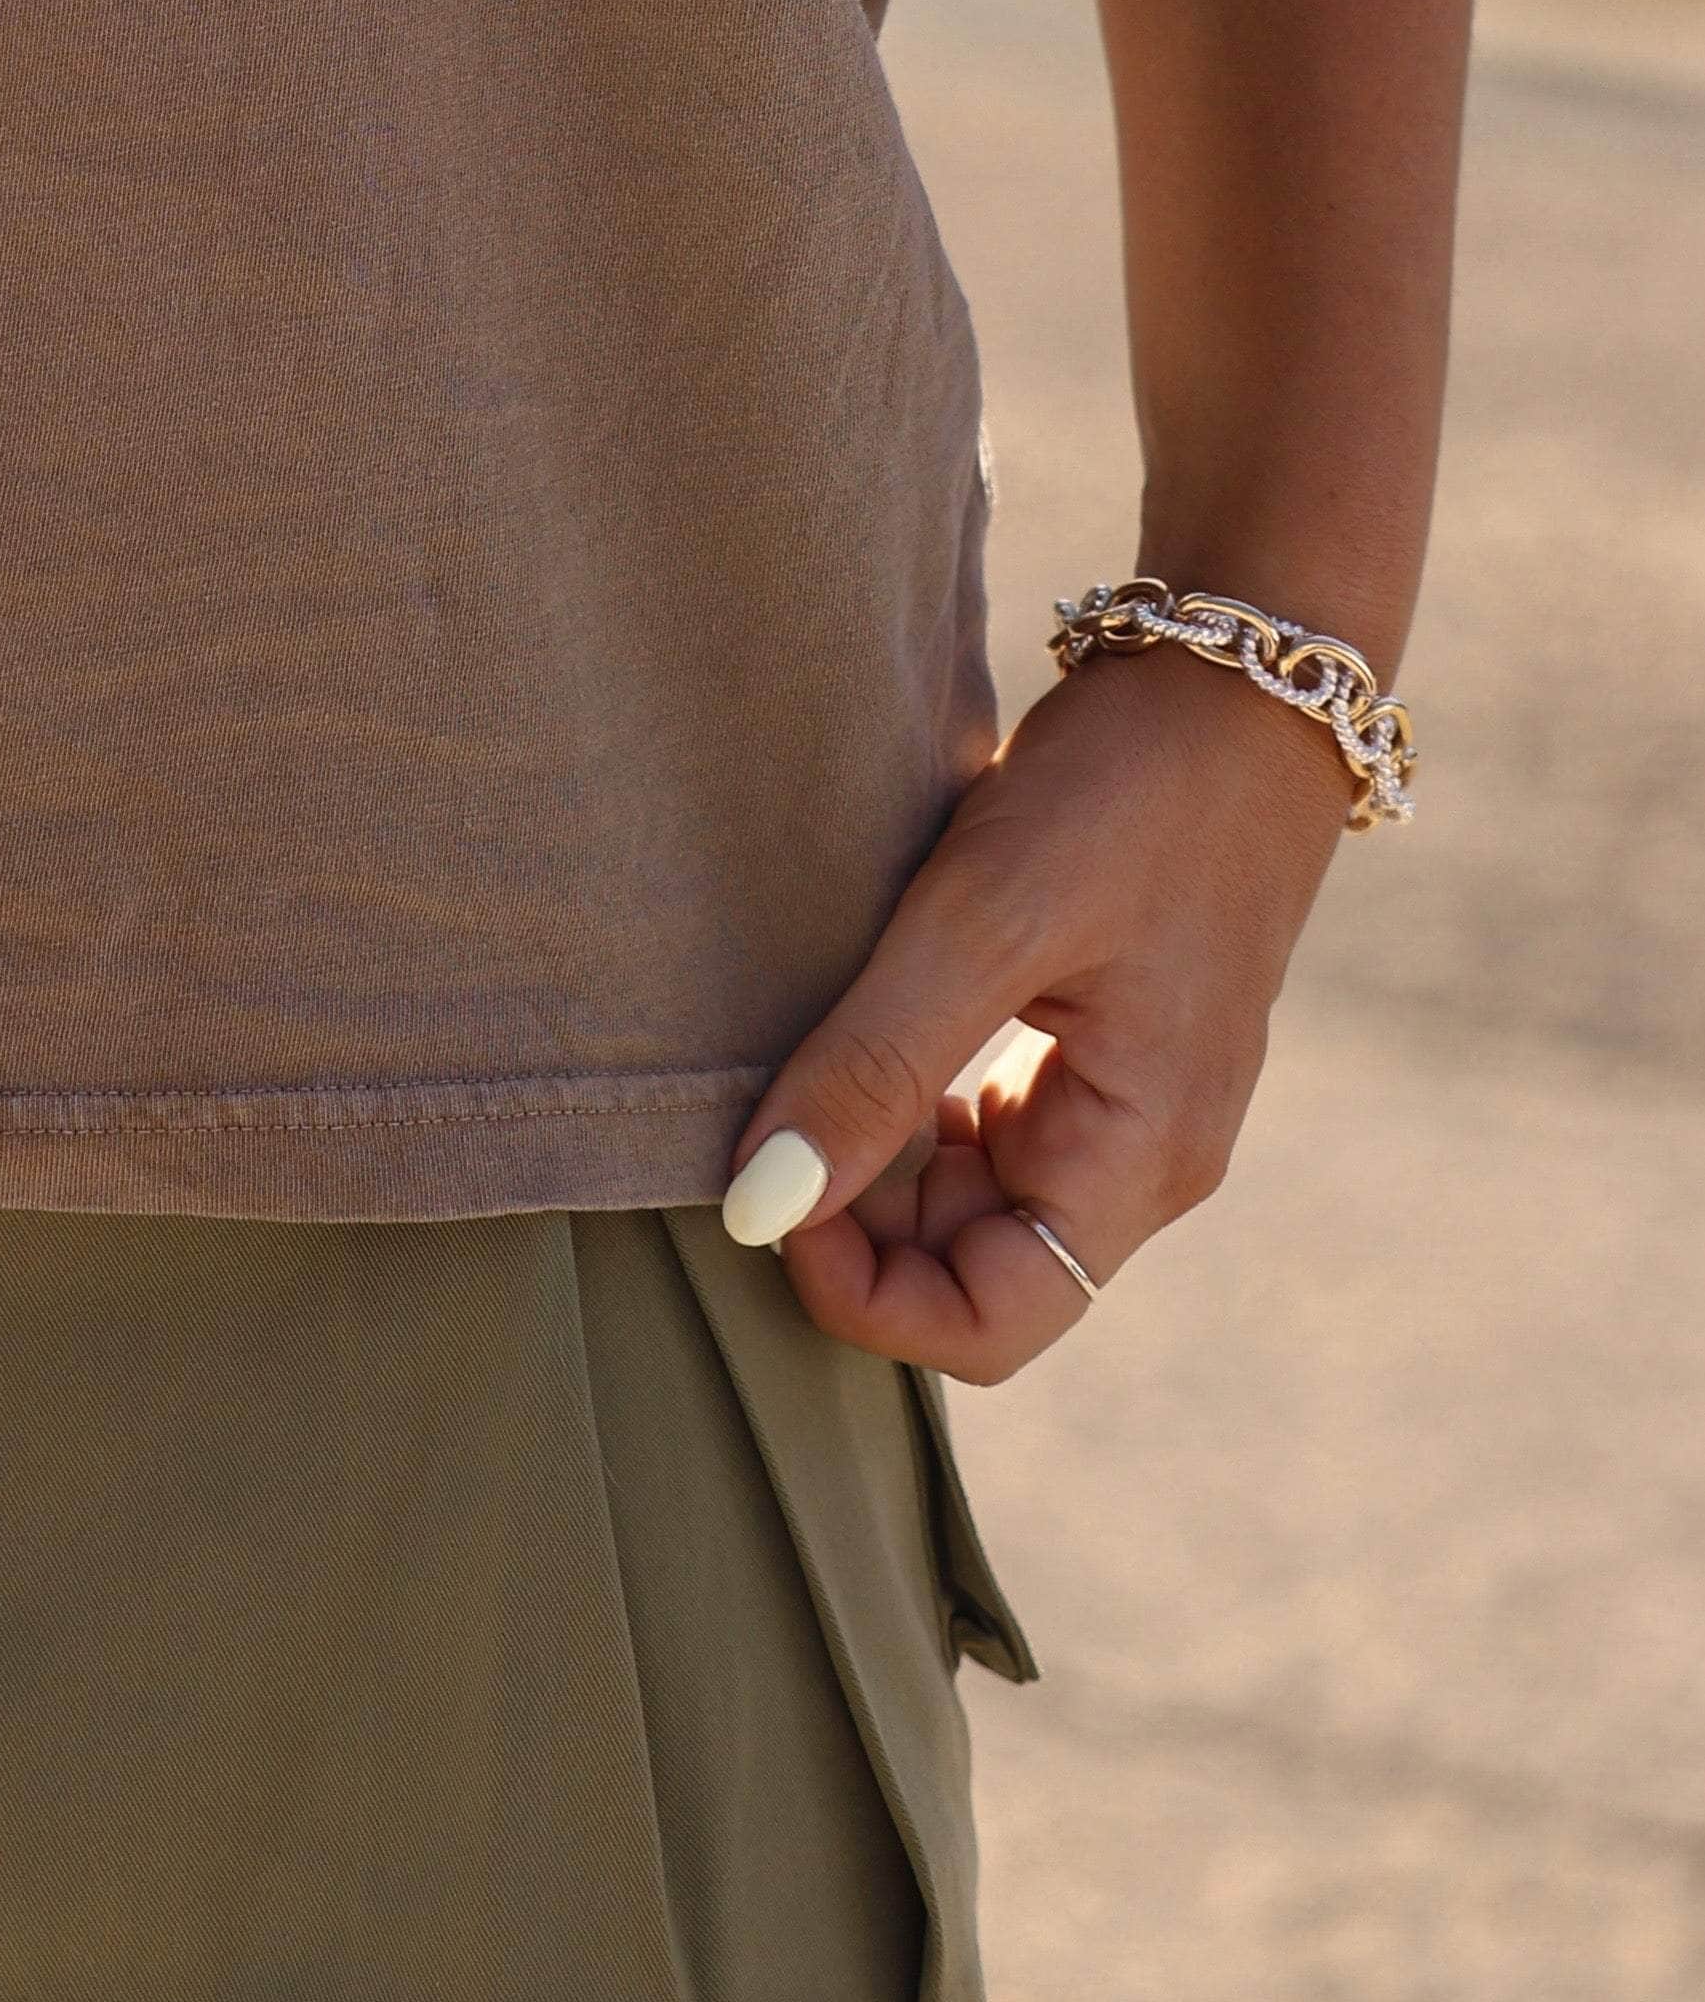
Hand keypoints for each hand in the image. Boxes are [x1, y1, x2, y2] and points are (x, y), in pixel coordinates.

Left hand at [723, 643, 1354, 1376]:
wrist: (1243, 676)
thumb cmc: (1135, 792)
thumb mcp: (985, 918)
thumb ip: (874, 1065)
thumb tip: (757, 1206)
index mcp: (1140, 1161)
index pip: (986, 1325)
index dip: (861, 1289)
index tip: (769, 1182)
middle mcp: (1144, 1158)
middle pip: (970, 1268)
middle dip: (856, 1221)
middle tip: (761, 1106)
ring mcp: (1126, 1102)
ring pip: (970, 1199)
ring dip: (877, 1157)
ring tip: (800, 1053)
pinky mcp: (1102, 1042)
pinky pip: (989, 1123)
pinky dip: (911, 1097)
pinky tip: (857, 1017)